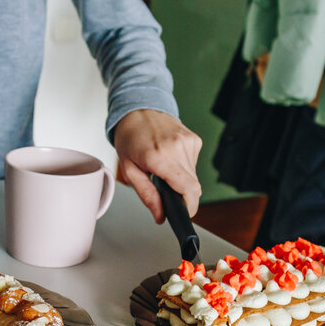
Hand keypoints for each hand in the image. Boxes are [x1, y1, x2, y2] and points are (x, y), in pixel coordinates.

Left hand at [112, 109, 202, 223]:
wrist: (139, 109)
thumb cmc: (130, 137)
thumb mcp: (129, 170)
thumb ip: (147, 195)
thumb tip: (160, 216)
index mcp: (159, 157)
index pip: (188, 189)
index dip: (189, 206)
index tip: (183, 213)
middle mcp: (178, 148)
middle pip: (194, 187)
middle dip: (182, 195)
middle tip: (166, 190)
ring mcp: (189, 143)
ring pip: (194, 177)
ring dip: (181, 180)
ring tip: (164, 168)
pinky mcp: (195, 140)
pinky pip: (194, 164)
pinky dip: (184, 167)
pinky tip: (171, 157)